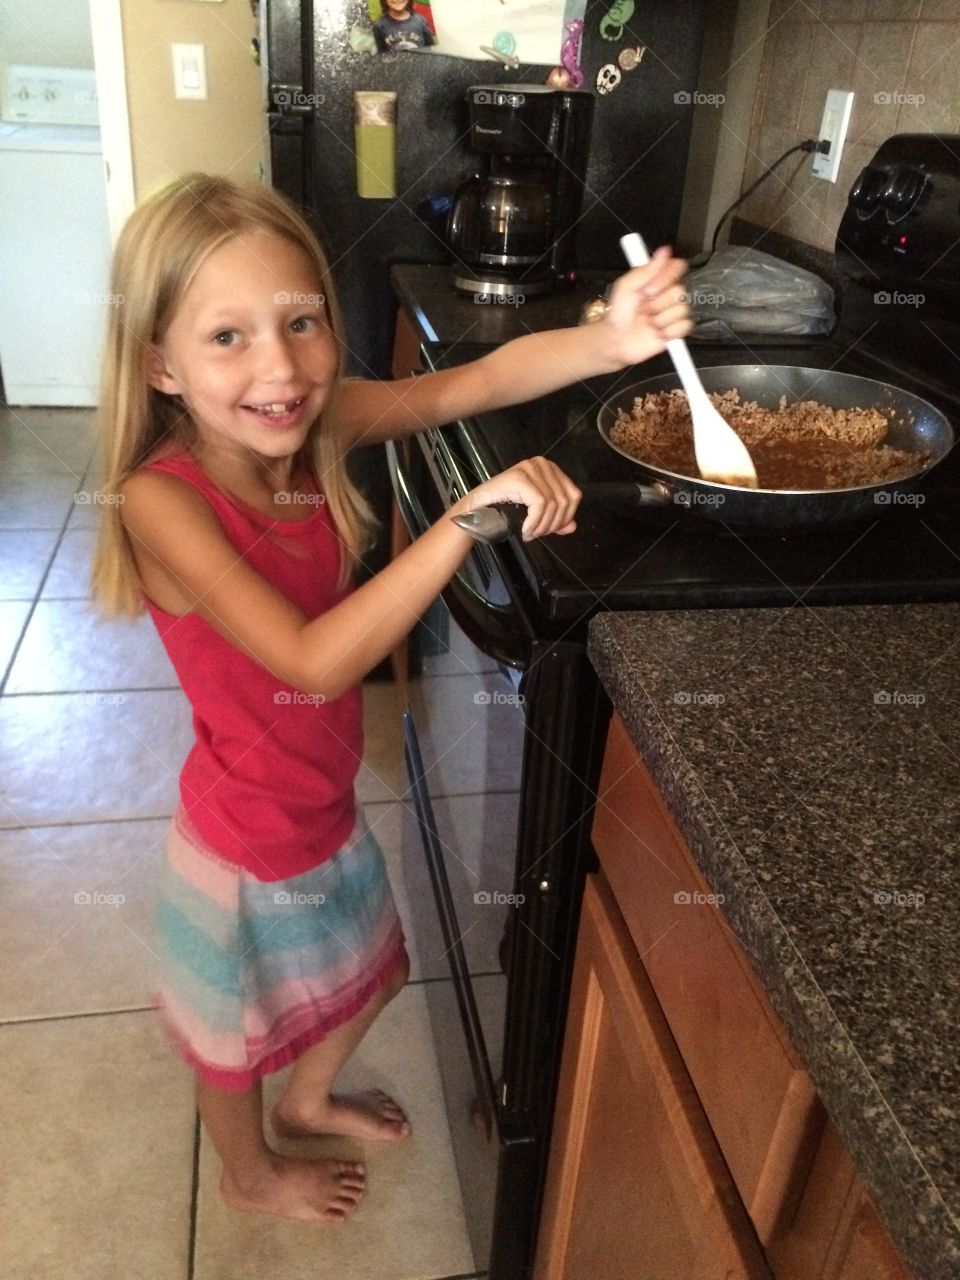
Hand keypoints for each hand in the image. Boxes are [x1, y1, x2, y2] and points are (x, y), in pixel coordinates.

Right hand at [451, 457, 581, 540]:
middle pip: (565, 500)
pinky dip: (535, 522)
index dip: (566, 517)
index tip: (550, 530)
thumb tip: (572, 527)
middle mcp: (542, 463)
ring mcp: (530, 468)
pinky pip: (539, 505)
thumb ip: (556, 518)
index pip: (574, 495)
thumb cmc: (503, 510)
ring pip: (553, 504)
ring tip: (531, 534)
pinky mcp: (520, 478)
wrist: (474, 510)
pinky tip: (526, 530)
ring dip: (543, 526)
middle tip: (537, 535)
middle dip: (553, 524)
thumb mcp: (536, 514)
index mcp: (550, 469)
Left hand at [595, 246, 693, 367]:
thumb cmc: (618, 314)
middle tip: (644, 308)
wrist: (616, 340)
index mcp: (657, 280)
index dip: (666, 278)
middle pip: (680, 291)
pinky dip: (669, 331)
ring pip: (682, 310)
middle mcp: (666, 295)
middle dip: (659, 302)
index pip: (677, 268)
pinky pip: (684, 326)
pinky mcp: (675, 330)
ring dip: (661, 318)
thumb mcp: (626, 286)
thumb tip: (664, 251)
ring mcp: (672, 313)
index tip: (649, 288)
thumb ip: (646, 269)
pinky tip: (656, 331)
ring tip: (648, 321)